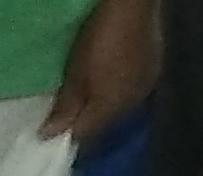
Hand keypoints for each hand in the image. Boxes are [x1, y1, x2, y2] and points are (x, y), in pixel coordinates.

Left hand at [42, 0, 158, 142]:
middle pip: (103, 122)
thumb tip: (49, 135)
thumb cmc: (100, 42)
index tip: (53, 129)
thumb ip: (65, 106)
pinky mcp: (153, 71)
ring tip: (91, 91)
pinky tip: (113, 76)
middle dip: (86, 119)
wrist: (134, 9)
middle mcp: (131, 107)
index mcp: (110, 111)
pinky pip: (131, 89)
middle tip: (69, 108)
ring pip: (120, 106)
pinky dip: (119, 88)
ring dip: (105, 103)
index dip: (67, 135)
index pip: (84, 135)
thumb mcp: (75, 74)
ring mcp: (145, 89)